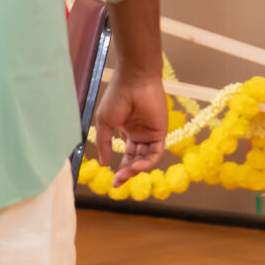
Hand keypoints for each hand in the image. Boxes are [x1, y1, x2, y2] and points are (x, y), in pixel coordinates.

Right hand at [94, 70, 169, 184]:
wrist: (134, 81)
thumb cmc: (117, 97)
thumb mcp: (104, 123)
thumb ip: (104, 143)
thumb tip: (104, 163)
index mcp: (127, 130)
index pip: (127, 155)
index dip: (121, 169)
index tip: (113, 182)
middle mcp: (140, 134)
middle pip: (136, 159)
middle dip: (127, 172)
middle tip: (118, 182)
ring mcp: (150, 133)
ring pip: (145, 158)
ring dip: (136, 169)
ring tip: (125, 174)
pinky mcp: (160, 132)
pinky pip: (155, 152)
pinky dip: (147, 162)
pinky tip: (136, 166)